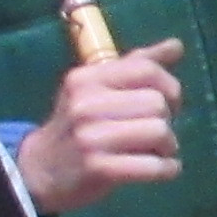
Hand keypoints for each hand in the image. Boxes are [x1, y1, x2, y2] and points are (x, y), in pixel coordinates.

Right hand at [19, 41, 184, 216]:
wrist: (39, 170)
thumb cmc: (77, 125)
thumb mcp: (97, 88)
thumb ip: (137, 65)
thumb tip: (177, 45)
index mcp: (87, 78)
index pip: (146, 69)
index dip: (170, 86)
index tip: (168, 102)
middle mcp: (85, 104)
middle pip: (158, 103)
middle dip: (167, 119)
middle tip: (156, 132)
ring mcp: (90, 137)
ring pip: (159, 132)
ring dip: (168, 146)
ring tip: (157, 151)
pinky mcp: (98, 168)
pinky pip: (153, 166)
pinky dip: (167, 169)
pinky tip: (163, 169)